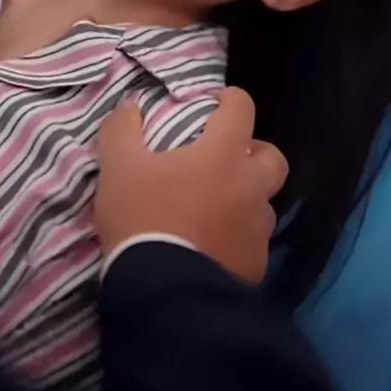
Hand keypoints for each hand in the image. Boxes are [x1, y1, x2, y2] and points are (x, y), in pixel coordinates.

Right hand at [94, 87, 288, 282]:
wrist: (164, 290)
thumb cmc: (143, 218)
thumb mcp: (118, 168)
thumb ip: (123, 129)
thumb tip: (131, 107)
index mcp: (223, 155)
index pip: (242, 108)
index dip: (230, 99)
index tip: (215, 103)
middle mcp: (251, 187)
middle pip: (272, 158)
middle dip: (254, 152)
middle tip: (226, 160)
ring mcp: (258, 228)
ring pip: (263, 203)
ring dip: (246, 198)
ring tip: (217, 209)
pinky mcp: (256, 264)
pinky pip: (253, 243)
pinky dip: (238, 239)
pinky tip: (214, 247)